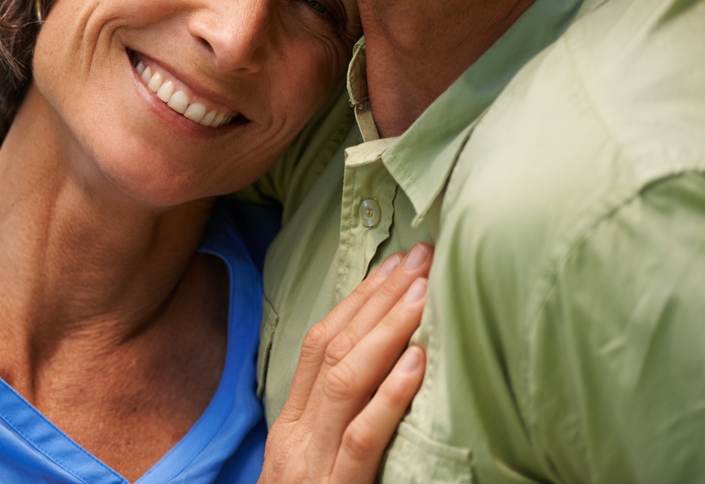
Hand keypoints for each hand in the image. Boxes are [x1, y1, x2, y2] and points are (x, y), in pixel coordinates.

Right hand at [258, 245, 431, 483]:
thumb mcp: (314, 470)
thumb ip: (338, 426)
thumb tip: (386, 375)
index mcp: (291, 426)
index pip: (318, 342)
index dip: (358, 298)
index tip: (397, 263)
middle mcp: (296, 436)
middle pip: (331, 347)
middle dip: (379, 297)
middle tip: (423, 256)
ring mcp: (312, 465)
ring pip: (344, 380)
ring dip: (388, 330)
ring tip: (426, 293)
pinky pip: (363, 438)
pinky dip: (390, 396)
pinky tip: (416, 364)